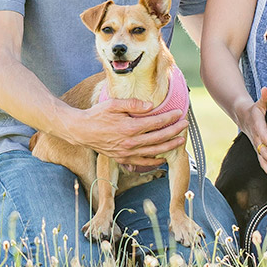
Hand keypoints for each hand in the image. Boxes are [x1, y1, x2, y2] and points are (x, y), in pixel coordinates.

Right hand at [68, 96, 188, 170]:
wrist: (81, 131)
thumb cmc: (97, 114)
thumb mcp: (114, 104)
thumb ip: (134, 104)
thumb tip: (151, 106)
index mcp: (129, 127)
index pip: (155, 122)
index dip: (169, 118)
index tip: (179, 112)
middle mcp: (130, 142)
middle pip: (159, 138)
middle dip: (174, 131)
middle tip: (184, 124)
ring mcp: (127, 153)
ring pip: (154, 152)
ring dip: (169, 146)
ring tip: (180, 140)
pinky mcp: (123, 159)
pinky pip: (143, 162)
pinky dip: (154, 160)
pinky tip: (163, 157)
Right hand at [234, 89, 266, 182]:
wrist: (242, 117)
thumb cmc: (255, 110)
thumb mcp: (259, 103)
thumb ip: (265, 98)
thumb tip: (266, 90)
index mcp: (258, 128)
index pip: (264, 137)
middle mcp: (257, 139)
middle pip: (264, 152)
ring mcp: (257, 147)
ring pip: (262, 161)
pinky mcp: (259, 152)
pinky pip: (263, 164)